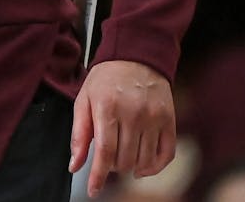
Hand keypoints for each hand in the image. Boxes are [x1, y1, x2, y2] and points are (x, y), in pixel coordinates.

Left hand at [69, 59, 176, 197]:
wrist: (136, 55)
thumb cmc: (106, 79)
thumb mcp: (84, 100)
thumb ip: (78, 134)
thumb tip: (74, 166)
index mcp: (108, 108)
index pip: (104, 152)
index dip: (97, 175)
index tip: (93, 189)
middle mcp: (133, 113)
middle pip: (124, 160)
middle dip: (112, 166)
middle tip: (107, 156)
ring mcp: (154, 117)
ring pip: (144, 161)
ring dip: (130, 167)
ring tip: (122, 156)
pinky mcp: (170, 120)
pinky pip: (166, 155)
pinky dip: (154, 167)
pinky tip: (142, 166)